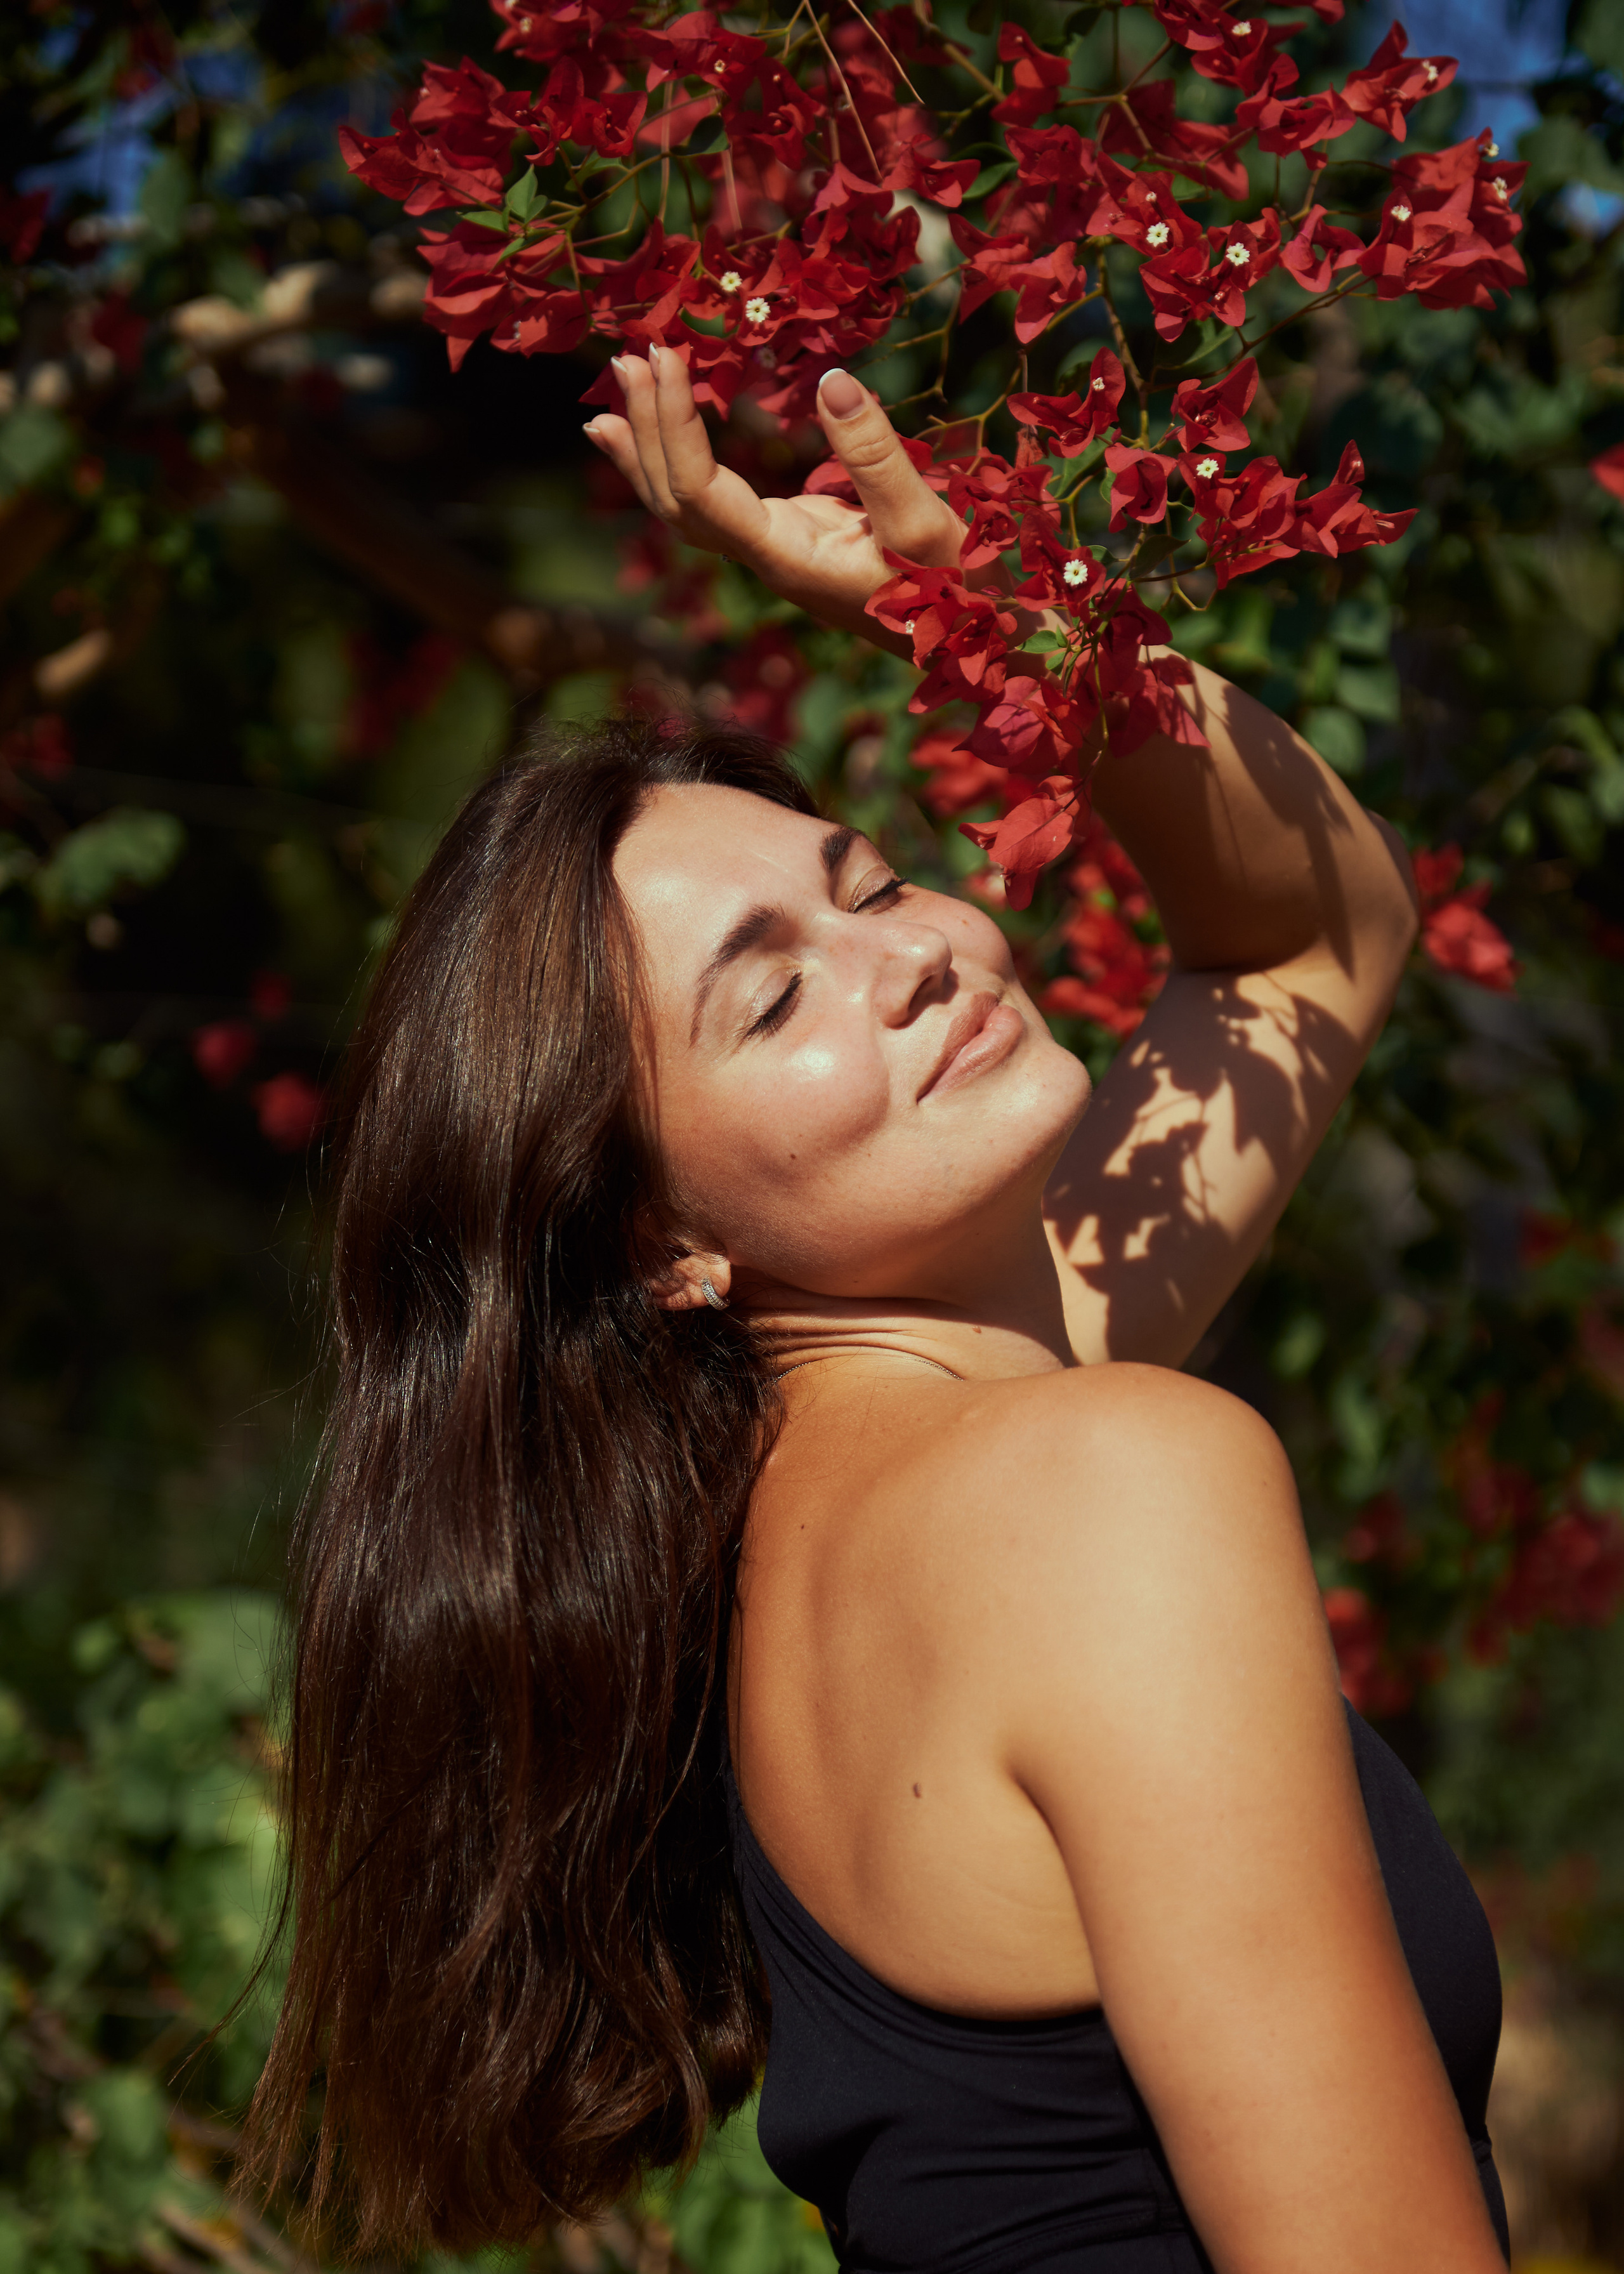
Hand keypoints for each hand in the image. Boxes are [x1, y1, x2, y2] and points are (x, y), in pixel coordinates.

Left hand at [584, 352, 967, 649]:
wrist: (961, 635)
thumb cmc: (949, 589)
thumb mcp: (924, 522)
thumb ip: (877, 455)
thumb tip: (831, 382)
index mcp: (786, 560)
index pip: (701, 495)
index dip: (674, 428)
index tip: (667, 359)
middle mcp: (764, 558)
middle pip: (674, 502)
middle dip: (646, 430)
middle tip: (628, 358)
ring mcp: (768, 549)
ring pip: (681, 507)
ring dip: (645, 449)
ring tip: (610, 393)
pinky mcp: (782, 535)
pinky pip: (707, 500)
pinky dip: (671, 463)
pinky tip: (644, 433)